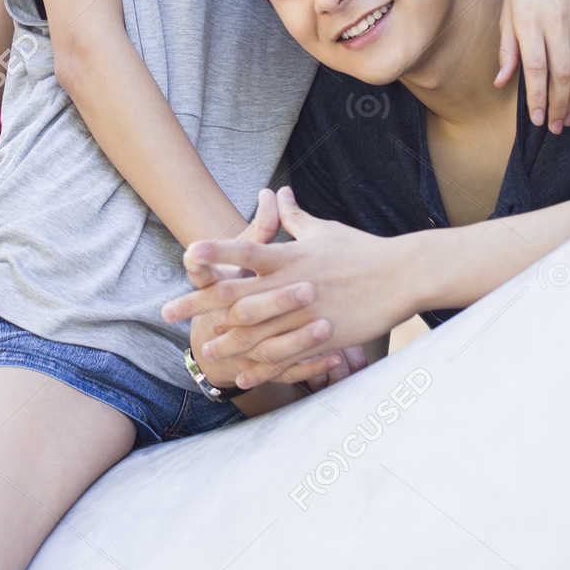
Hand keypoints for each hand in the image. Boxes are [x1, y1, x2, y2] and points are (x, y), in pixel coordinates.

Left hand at [164, 188, 416, 390]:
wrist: (401, 276)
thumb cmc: (362, 250)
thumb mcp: (324, 230)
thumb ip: (295, 218)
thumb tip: (277, 192)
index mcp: (291, 256)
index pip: (246, 251)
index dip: (216, 252)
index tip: (187, 254)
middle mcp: (292, 284)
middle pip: (238, 295)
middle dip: (200, 305)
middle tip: (167, 313)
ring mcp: (306, 313)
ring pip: (257, 331)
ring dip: (227, 341)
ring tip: (204, 350)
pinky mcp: (323, 337)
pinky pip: (287, 356)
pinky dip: (263, 367)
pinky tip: (244, 377)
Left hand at [496, 0, 569, 132]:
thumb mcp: (506, 14)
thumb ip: (507, 50)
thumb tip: (501, 82)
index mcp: (529, 23)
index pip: (536, 68)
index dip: (538, 97)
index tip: (538, 120)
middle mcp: (556, 24)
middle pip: (561, 74)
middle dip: (559, 105)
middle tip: (555, 127)